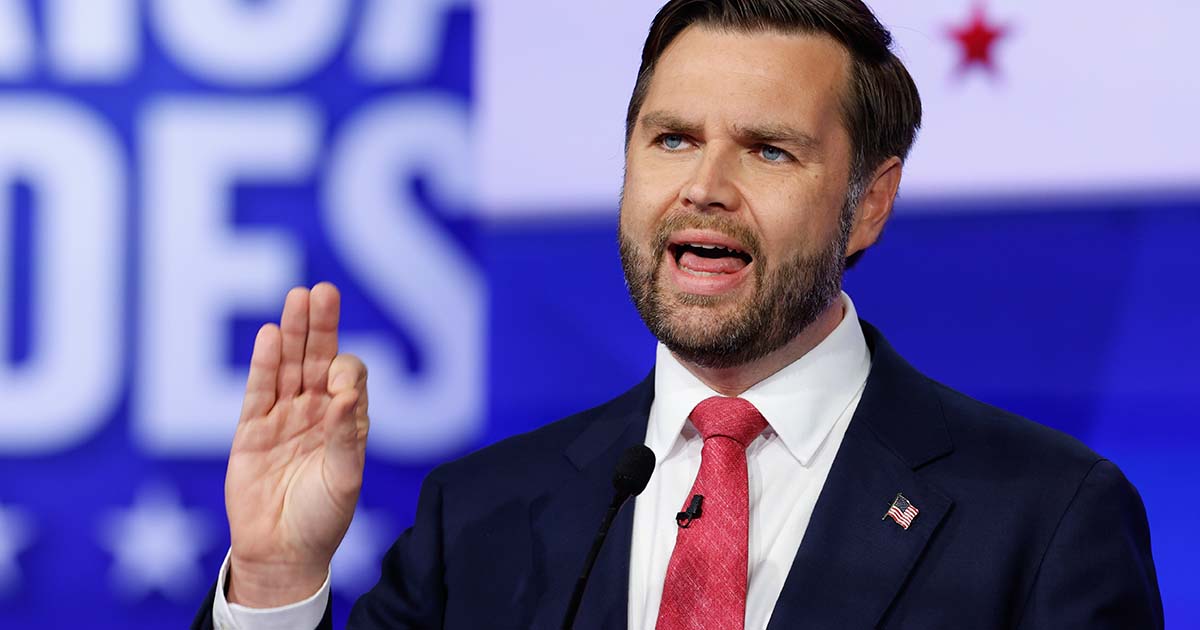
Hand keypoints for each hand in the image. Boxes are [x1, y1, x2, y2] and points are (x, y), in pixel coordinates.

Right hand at [224, 282, 368, 606]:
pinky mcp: (251, 431)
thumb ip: (344, 435)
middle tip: (323, 291)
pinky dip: (265, 364)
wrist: (282, 553)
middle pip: (317, 359)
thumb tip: (344, 393)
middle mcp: (315, 412)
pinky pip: (258, 391)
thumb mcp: (344, 478)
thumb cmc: (323, 518)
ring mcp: (282, 418)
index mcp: (345, 421)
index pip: (349, 378)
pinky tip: (271, 335)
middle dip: (320, 326)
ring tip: (298, 297)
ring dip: (293, 334)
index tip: (341, 381)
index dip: (347, 371)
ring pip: (288, 367)